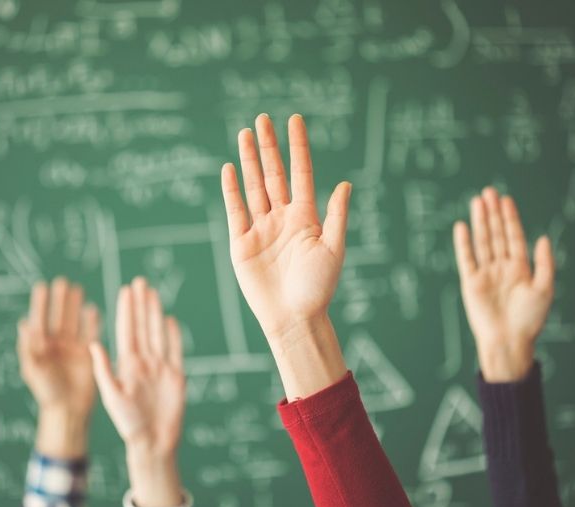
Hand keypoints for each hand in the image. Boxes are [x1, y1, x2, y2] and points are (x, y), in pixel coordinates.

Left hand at [17, 277, 99, 457]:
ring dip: (75, 307)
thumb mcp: (33, 370)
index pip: (40, 320)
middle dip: (60, 300)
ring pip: (74, 322)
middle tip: (62, 282)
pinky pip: (90, 334)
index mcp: (40, 348)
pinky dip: (92, 322)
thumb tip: (24, 323)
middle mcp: (56, 345)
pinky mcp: (87, 355)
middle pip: (58, 317)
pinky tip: (92, 309)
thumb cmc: (46, 392)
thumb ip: (29, 347)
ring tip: (77, 289)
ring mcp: (73, 349)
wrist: (68, 411)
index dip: (40, 304)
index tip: (42, 287)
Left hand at [90, 277, 184, 506]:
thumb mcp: (112, 396)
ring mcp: (160, 367)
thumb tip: (92, 344)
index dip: (126, 310)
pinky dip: (173, 335)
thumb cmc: (129, 424)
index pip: (126, 330)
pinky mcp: (176, 376)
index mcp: (126, 365)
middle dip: (140, 304)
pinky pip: (175, 350)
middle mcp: (143, 362)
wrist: (154, 443)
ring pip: (157, 333)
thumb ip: (103, 370)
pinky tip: (169, 319)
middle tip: (139, 281)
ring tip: (152, 293)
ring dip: (155, 312)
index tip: (124, 290)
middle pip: (142, 326)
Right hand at [220, 114, 349, 398]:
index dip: (297, 147)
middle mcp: (282, 218)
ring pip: (254, 187)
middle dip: (268, 146)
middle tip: (263, 119)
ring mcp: (260, 229)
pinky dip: (232, 189)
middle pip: (273, 174)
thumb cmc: (318, 288)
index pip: (300, 173)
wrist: (293, 318)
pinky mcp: (241, 243)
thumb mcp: (334, 250)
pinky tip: (229, 168)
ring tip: (245, 133)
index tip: (295, 120)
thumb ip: (336, 216)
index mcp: (305, 217)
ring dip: (249, 160)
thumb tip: (345, 184)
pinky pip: (235, 210)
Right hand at [453, 187, 554, 382]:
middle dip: (493, 213)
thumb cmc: (529, 319)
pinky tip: (462, 226)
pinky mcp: (471, 282)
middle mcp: (501, 267)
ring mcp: (485, 273)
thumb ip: (544, 263)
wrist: (509, 341)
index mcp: (520, 268)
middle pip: (496, 234)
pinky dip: (464, 243)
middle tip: (489, 191)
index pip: (513, 236)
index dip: (510, 218)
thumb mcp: (545, 289)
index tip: (506, 200)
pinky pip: (466, 258)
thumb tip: (543, 237)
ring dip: (480, 221)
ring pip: (482, 241)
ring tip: (477, 201)